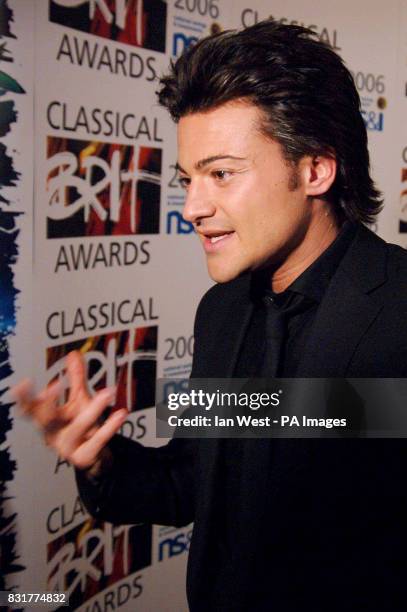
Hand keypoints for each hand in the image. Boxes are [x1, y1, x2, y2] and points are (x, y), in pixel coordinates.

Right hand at [10, 351, 127, 470]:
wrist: (93, 456)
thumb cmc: (80, 424)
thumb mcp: (78, 400)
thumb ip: (76, 378)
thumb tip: (74, 354)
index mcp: (47, 419)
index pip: (31, 408)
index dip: (25, 398)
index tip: (24, 384)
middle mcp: (53, 433)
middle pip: (46, 419)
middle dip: (48, 403)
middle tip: (55, 384)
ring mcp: (67, 447)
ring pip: (76, 428)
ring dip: (92, 410)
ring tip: (107, 393)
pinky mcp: (84, 456)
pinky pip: (96, 442)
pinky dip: (109, 428)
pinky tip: (121, 414)